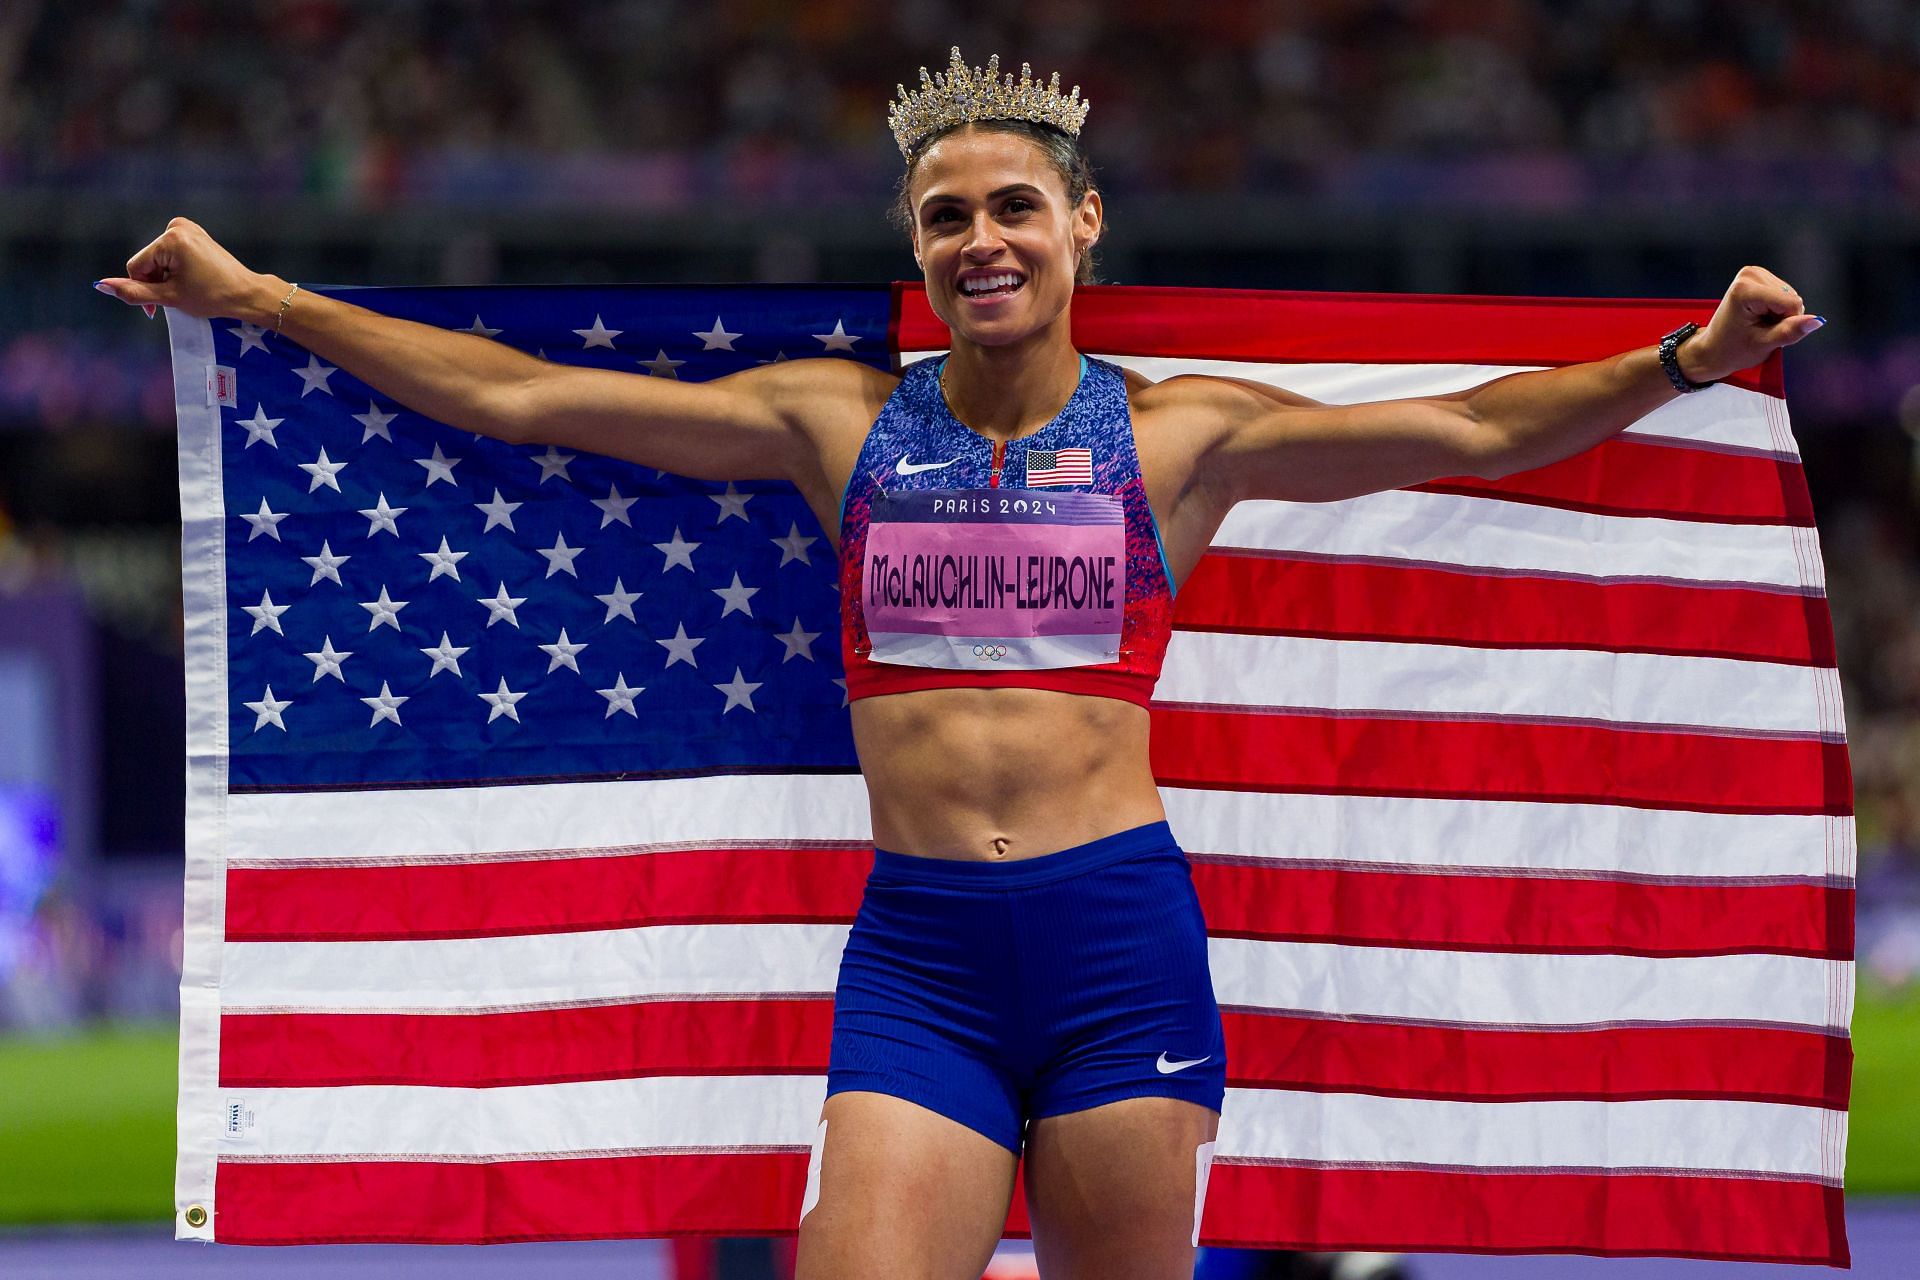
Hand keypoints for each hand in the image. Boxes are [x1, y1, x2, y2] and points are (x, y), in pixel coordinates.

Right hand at [94, 217, 283, 324]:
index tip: (158, 308)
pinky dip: (175, 268)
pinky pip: (171, 253)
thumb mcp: (170, 297)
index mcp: (171, 238)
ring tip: (188, 287)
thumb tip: (100, 286)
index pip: (137, 266)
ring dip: (165, 276)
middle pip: (148, 261)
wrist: (247, 294)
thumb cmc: (212, 297)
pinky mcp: (194, 233)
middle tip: (178, 296)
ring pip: (158, 258)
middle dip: (156, 281)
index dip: (143, 288)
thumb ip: (134, 291)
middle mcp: (177, 226)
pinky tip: (192, 278)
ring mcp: (187, 227)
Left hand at [1680, 264, 1825, 383]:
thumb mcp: (1764, 345)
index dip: (1787, 322)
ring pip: (1790, 296)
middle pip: (1792, 297)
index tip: (1765, 333)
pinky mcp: (1759, 276)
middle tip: (1760, 329)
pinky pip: (1784, 294)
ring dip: (1780, 314)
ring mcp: (1753, 273)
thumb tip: (1817, 321)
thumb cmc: (1732, 350)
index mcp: (1745, 290)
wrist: (1713, 349)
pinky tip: (1761, 316)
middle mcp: (1749, 275)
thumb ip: (1791, 331)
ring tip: (1759, 323)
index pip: (1791, 303)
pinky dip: (1777, 308)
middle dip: (1783, 317)